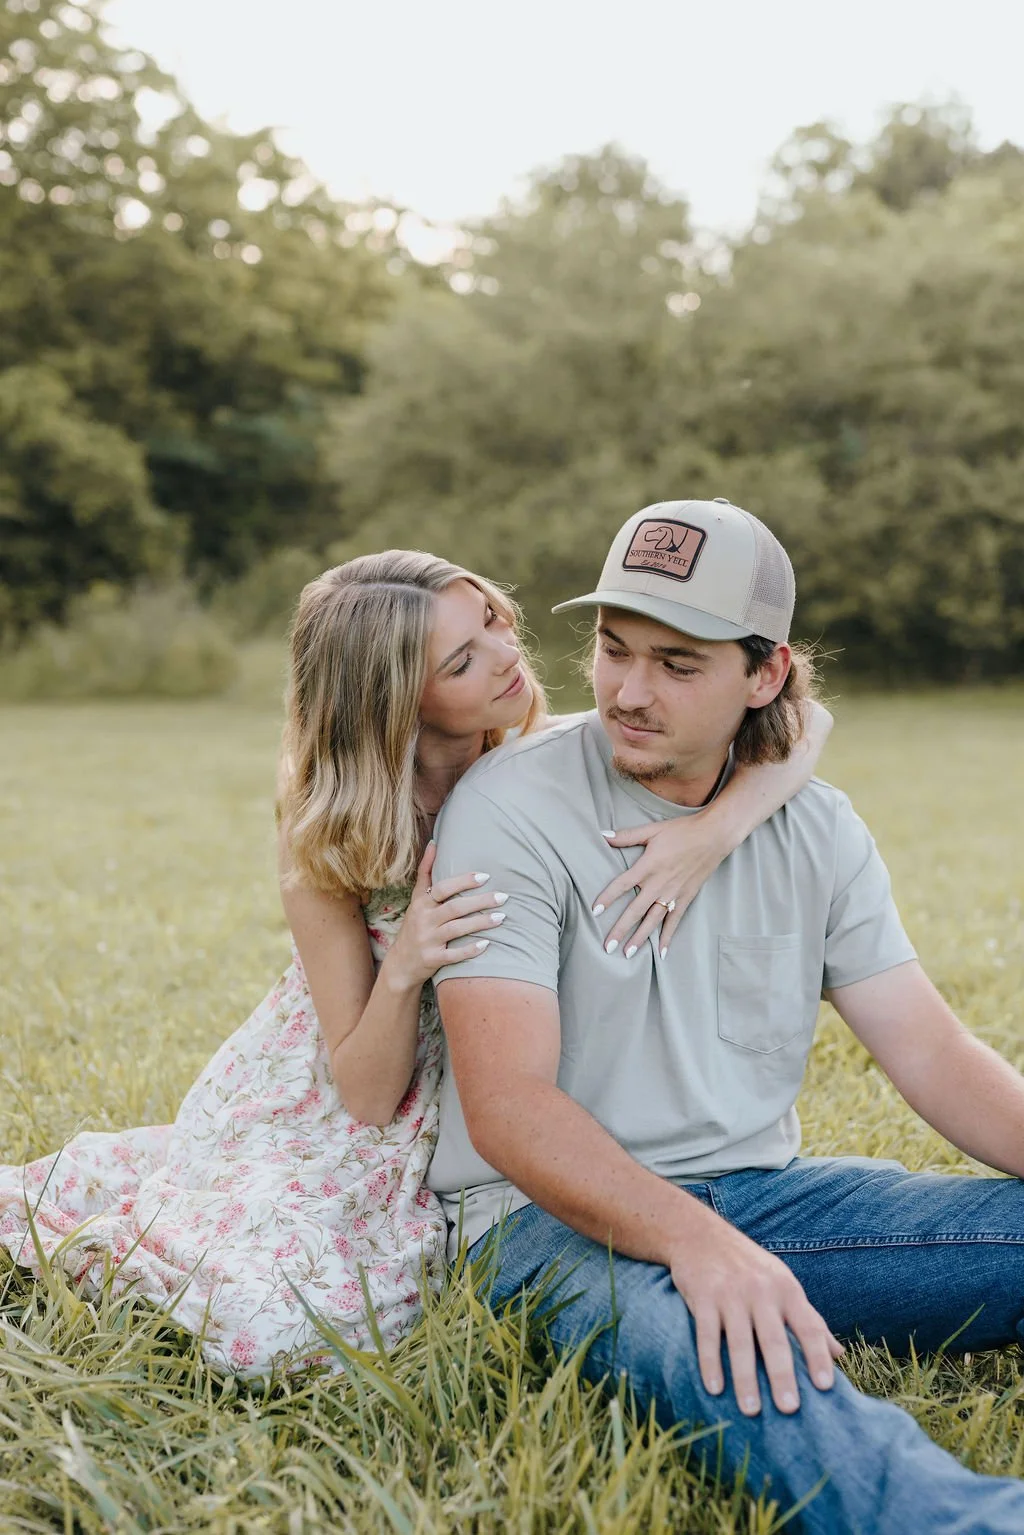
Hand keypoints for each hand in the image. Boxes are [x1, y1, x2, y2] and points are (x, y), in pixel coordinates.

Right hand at [385, 842, 506, 989]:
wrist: (400, 964)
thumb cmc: (414, 926)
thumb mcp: (416, 899)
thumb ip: (425, 872)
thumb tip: (433, 842)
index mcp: (421, 904)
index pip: (443, 889)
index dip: (463, 882)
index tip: (485, 876)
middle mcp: (423, 920)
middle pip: (454, 908)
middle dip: (480, 902)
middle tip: (503, 897)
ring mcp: (428, 940)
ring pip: (456, 929)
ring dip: (480, 923)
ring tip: (502, 917)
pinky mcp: (433, 959)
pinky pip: (454, 954)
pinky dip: (470, 950)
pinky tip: (487, 944)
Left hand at [593, 816, 729, 957]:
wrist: (713, 836)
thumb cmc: (682, 831)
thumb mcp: (652, 830)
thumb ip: (626, 836)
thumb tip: (602, 834)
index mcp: (648, 867)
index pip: (622, 885)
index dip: (607, 897)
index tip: (594, 911)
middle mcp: (659, 884)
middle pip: (635, 910)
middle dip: (621, 930)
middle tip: (608, 947)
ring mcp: (673, 893)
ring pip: (653, 920)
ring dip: (640, 938)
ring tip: (628, 954)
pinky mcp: (686, 898)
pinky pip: (674, 921)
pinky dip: (667, 936)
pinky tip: (661, 952)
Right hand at [669, 1221, 844, 1415]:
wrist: (701, 1235)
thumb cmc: (750, 1267)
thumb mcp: (783, 1285)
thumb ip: (810, 1319)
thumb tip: (840, 1355)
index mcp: (787, 1289)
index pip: (808, 1326)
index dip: (817, 1356)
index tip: (825, 1387)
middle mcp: (761, 1291)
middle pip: (774, 1339)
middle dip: (782, 1375)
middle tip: (790, 1409)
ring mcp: (730, 1294)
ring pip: (739, 1341)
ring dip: (745, 1378)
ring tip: (751, 1410)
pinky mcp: (702, 1296)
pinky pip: (706, 1334)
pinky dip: (710, 1363)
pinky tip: (714, 1388)